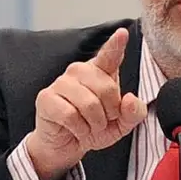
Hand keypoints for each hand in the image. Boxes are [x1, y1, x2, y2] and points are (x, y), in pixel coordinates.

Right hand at [26, 28, 146, 179]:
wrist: (67, 146)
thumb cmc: (94, 128)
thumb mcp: (121, 124)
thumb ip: (134, 113)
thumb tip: (130, 99)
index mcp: (100, 71)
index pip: (110, 54)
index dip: (116, 44)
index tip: (123, 33)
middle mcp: (80, 71)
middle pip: (106, 88)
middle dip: (110, 112)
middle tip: (102, 120)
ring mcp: (61, 82)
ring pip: (89, 103)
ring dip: (94, 124)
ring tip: (89, 126)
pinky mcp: (46, 98)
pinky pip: (70, 115)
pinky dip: (79, 129)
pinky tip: (76, 129)